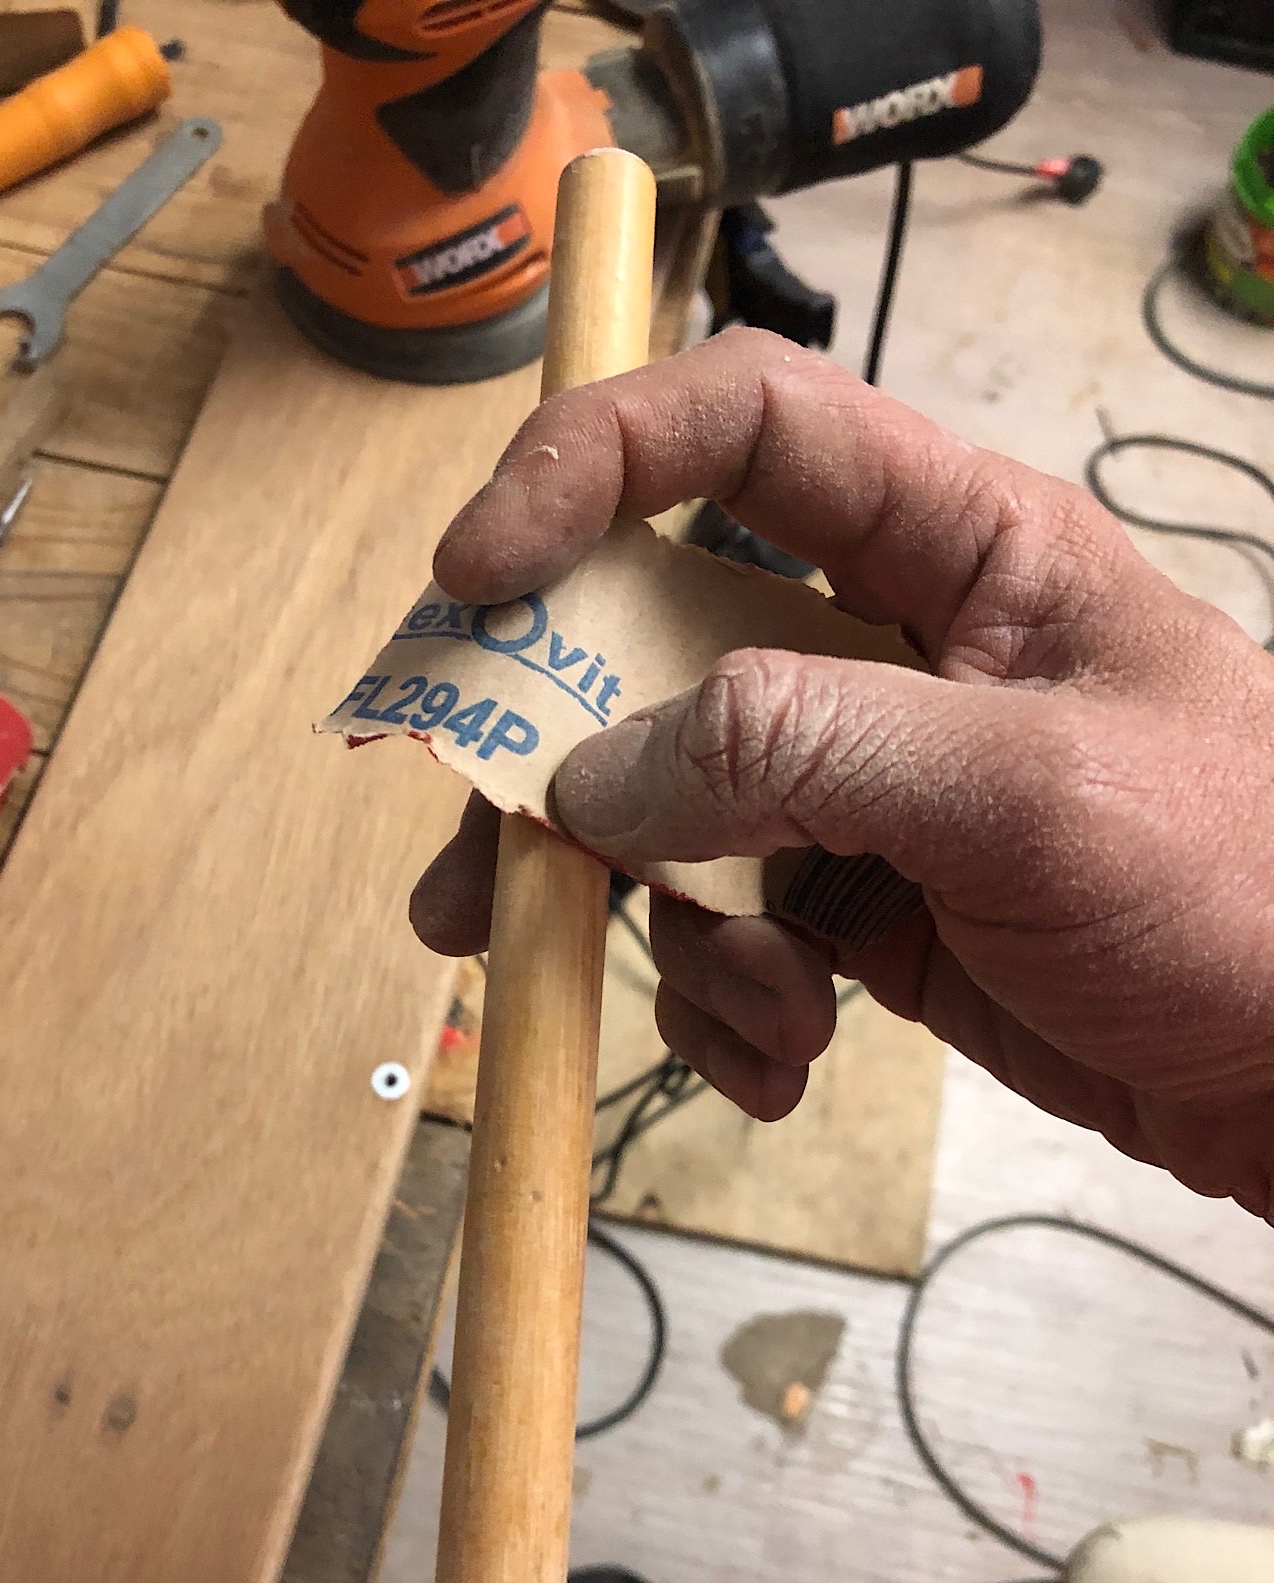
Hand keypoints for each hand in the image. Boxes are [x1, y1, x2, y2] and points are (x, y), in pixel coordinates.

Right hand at [409, 331, 1273, 1221]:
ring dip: (677, 933)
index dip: (593, 468)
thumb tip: (601, 776)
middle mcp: (887, 648)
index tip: (480, 578)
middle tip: (477, 877)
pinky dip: (727, 1006)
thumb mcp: (1032, 796)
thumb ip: (810, 750)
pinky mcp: (855, 905)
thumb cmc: (1244, 892)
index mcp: (960, 548)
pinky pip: (726, 929)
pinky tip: (786, 1061)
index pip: (747, 428)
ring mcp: (862, 784)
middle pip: (654, 649)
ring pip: (673, 816)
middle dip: (558, 770)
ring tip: (769, 1018)